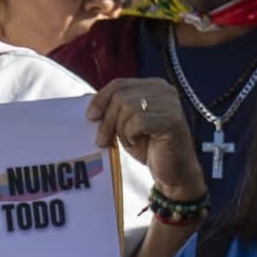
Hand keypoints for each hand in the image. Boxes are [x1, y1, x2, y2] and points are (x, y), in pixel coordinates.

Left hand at [89, 77, 205, 202]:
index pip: (120, 84)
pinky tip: (137, 143)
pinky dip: (131, 135)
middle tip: (103, 140)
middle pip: (121, 96)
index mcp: (154, 86)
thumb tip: (83, 98)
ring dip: (120, 129)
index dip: (100, 99)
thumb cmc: (149, 147)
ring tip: (127, 142)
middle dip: (108, 119)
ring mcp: (171, 104)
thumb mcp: (126, 123)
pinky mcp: (172, 120)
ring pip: (128, 107)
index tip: (90, 117)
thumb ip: (113, 108)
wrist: (173, 171)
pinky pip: (138, 121)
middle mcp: (165, 90)